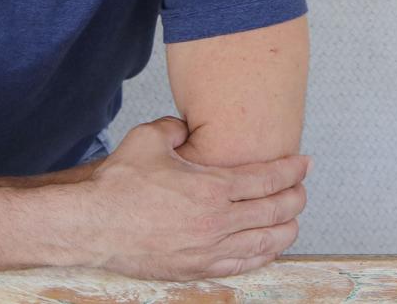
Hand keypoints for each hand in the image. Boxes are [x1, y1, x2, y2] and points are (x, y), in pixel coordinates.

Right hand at [74, 116, 307, 280]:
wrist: (92, 226)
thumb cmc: (118, 186)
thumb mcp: (149, 138)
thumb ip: (177, 127)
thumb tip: (189, 126)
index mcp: (211, 189)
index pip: (268, 180)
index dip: (291, 171)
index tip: (303, 164)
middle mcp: (216, 222)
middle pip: (275, 211)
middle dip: (296, 198)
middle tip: (302, 188)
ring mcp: (208, 250)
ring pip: (265, 242)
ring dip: (286, 229)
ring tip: (293, 218)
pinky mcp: (196, 269)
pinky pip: (242, 265)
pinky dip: (262, 255)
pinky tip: (267, 247)